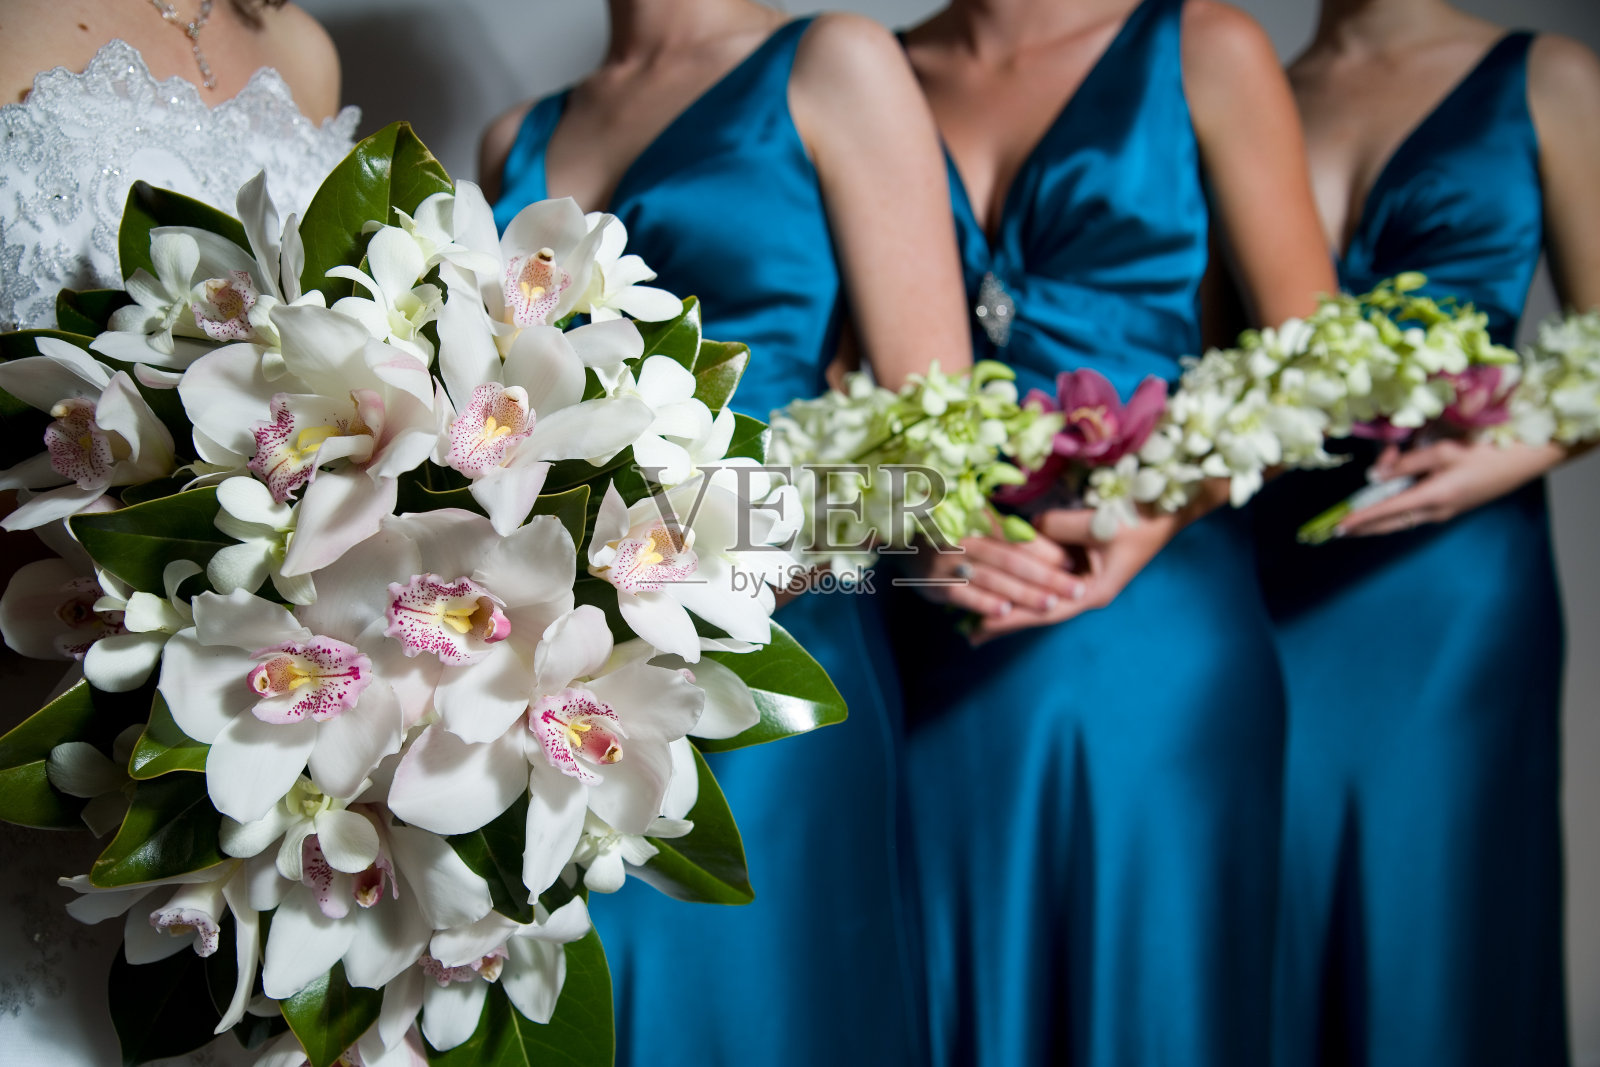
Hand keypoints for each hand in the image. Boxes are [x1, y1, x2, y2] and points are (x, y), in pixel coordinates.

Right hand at [912, 533, 1084, 619]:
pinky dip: (985, 603)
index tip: (1071, 562)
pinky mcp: (935, 584)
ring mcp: (948, 562)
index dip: (1045, 549)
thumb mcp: (973, 519)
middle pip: (1011, 560)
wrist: (900, 542)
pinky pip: (964, 595)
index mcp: (976, 518)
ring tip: (1051, 604)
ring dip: (1023, 593)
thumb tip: (1055, 547)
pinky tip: (1007, 612)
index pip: (1017, 536)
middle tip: (1076, 588)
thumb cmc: (950, 532)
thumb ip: (1006, 530)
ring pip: (992, 579)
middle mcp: (963, 538)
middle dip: (1047, 576)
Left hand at [969, 506, 1184, 643]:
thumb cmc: (1138, 518)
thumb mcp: (1097, 524)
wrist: (1167, 508)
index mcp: (1093, 591)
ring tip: (979, 610)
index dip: (1011, 619)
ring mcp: (1084, 577)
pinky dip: (1026, 579)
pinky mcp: (1083, 561)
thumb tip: (1028, 529)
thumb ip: (1057, 528)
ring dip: (1013, 600)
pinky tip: (1006, 582)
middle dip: (1006, 618)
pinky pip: (1048, 574)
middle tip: (970, 633)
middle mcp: (1086, 590)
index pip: (1043, 611)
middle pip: (1038, 609)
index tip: (980, 628)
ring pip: (1041, 593)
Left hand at [1338, 438, 1566, 536]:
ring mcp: (1443, 512)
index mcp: (1433, 497)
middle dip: (1364, 524)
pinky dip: (1397, 501)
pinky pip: (1414, 509)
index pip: (1386, 511)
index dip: (1360, 518)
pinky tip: (1391, 486)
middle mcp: (1436, 511)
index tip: (1339, 526)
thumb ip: (1406, 464)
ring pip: (1401, 516)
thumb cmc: (1485, 450)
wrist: (1525, 460)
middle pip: (1390, 523)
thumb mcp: (1441, 451)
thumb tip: (1376, 475)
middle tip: (1338, 527)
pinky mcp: (1449, 507)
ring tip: (1369, 490)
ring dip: (1382, 506)